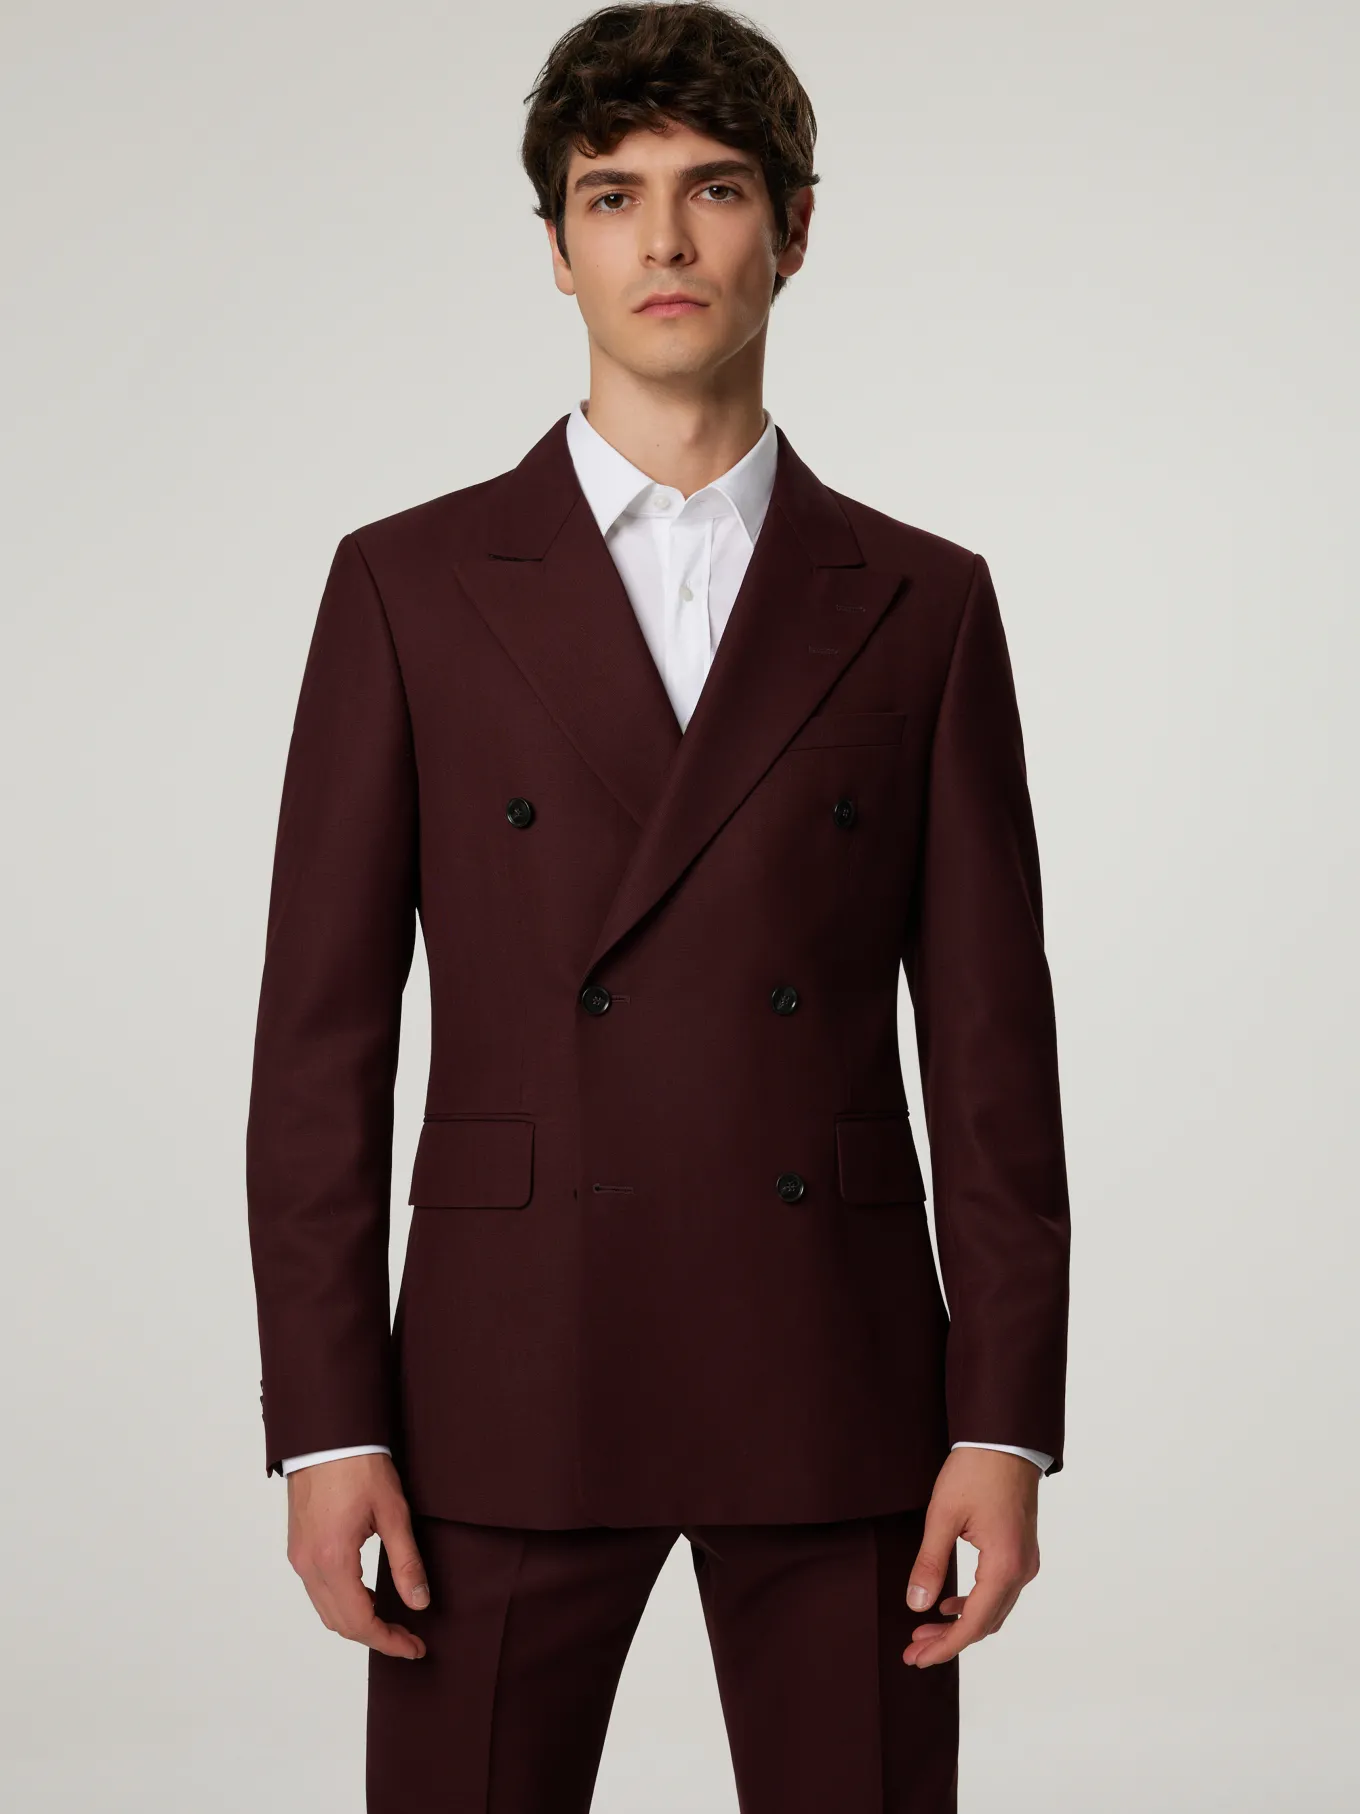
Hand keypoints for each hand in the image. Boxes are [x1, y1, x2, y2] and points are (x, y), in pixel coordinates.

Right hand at [286, 1452, 428, 1658]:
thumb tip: (419, 1602)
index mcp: (332, 1560)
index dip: (389, 1641)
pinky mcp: (298, 1547)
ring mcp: (299, 1557)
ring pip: (326, 1610)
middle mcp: (308, 1565)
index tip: (415, 1648)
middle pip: (339, 1623)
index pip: (360, 1621)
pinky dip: (342, 1603)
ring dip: (357, 1622)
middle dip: (375, 1636)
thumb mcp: (393, 1512)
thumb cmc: (359, 1466)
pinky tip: (367, 1595)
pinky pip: (318, 1591)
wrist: (326, 1435)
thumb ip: (406, 1561)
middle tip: (408, 1639)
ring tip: (392, 1620)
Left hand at [902, 1447, 1039, 1667]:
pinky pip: (998, 1592)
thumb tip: (915, 1605)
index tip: (918, 1658)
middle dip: (949, 1640)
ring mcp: (1025, 1562)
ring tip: (924, 1631)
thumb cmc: (975, 1471)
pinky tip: (947, 1603)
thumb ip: (930, 1563)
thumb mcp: (943, 1516)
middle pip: (985, 1623)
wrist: (1005, 1439)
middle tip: (914, 1651)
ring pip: (993, 1610)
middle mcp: (1022, 1570)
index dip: (945, 1646)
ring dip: (960, 1624)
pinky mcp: (1021, 1552)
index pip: (974, 1623)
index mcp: (1005, 1565)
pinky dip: (973, 1604)